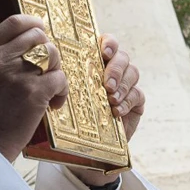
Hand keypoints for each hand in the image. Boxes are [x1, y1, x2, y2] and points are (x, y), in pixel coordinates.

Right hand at [0, 15, 67, 161]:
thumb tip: (21, 31)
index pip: (13, 23)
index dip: (33, 22)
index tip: (42, 29)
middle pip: (37, 36)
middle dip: (48, 50)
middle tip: (46, 68)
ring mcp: (16, 75)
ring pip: (51, 55)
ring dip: (56, 70)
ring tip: (49, 88)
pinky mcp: (33, 92)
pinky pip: (60, 78)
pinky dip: (62, 90)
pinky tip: (54, 103)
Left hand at [70, 34, 144, 185]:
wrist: (84, 147)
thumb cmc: (68, 116)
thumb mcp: (62, 95)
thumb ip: (61, 80)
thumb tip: (51, 70)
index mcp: (94, 62)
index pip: (107, 43)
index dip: (109, 43)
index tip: (103, 52)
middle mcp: (112, 70)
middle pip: (122, 57)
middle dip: (116, 68)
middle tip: (106, 84)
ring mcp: (125, 85)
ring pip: (133, 73)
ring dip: (121, 85)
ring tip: (110, 99)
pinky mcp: (136, 103)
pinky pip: (138, 95)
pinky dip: (128, 101)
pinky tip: (116, 111)